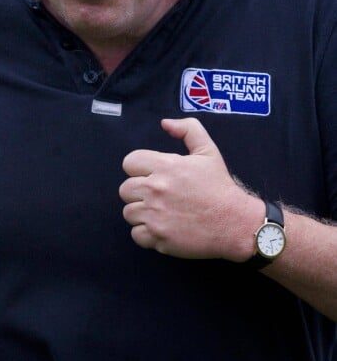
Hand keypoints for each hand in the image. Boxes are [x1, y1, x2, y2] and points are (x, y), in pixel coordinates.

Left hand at [119, 118, 259, 260]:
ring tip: (162, 213)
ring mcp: (155, 215)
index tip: (153, 175)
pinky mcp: (158, 237)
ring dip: (142, 213)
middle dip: (139, 192)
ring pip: (129, 212)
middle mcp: (156, 190)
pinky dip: (147, 233)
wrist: (235, 223)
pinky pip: (136, 234)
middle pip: (125, 189)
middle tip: (159, 196)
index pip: (129, 162)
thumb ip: (188, 129)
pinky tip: (163, 228)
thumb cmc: (220, 187)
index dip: (140, 168)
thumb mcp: (208, 151)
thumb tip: (165, 123)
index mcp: (165, 166)